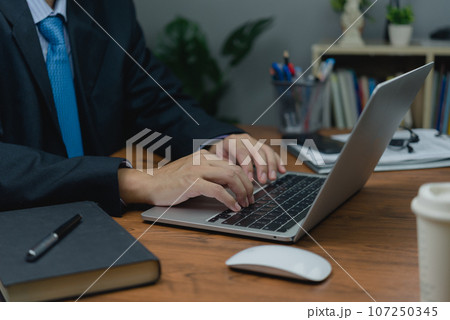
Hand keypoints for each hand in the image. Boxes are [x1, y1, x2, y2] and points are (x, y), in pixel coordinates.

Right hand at [118, 149, 253, 210]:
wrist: (148, 183)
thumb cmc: (170, 182)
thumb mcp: (193, 173)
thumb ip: (209, 174)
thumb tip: (230, 186)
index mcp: (205, 156)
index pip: (233, 164)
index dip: (245, 179)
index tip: (249, 191)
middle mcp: (203, 160)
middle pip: (235, 170)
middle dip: (248, 186)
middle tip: (251, 200)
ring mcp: (197, 170)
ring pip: (230, 177)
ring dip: (242, 192)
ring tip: (244, 204)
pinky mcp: (191, 182)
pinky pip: (217, 190)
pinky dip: (229, 199)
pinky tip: (233, 207)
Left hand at [209, 133, 285, 183]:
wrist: (223, 144)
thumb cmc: (220, 155)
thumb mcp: (217, 160)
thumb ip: (225, 168)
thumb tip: (233, 182)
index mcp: (232, 141)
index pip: (242, 153)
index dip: (247, 166)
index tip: (250, 179)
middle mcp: (245, 140)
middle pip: (257, 151)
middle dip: (262, 167)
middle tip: (263, 180)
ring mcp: (254, 142)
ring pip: (266, 151)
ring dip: (271, 166)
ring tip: (272, 178)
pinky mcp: (262, 146)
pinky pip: (272, 152)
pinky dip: (278, 161)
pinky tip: (282, 170)